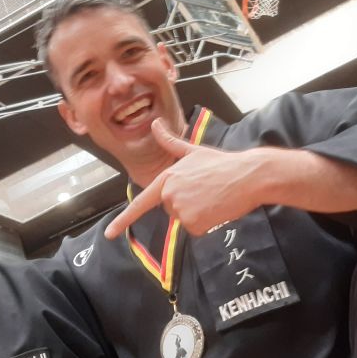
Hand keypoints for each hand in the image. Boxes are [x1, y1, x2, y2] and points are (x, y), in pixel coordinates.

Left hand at [105, 119, 261, 238]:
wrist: (248, 176)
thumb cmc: (222, 163)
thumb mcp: (193, 151)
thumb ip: (170, 141)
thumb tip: (155, 123)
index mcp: (167, 178)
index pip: (141, 203)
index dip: (122, 220)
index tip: (109, 234)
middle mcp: (170, 194)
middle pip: (172, 210)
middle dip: (187, 204)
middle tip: (206, 191)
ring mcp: (181, 210)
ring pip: (185, 221)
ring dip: (198, 214)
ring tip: (213, 198)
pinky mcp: (195, 223)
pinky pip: (196, 230)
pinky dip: (207, 223)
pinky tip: (217, 209)